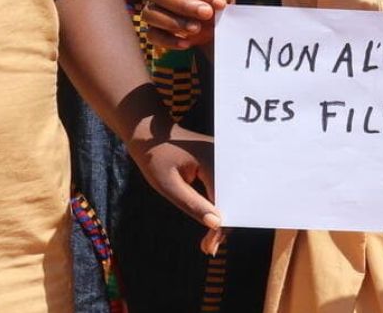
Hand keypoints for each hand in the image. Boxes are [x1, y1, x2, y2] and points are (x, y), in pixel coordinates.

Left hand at [125, 114, 222, 247]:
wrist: (149, 134)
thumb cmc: (154, 156)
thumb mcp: (168, 184)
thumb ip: (192, 203)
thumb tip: (216, 224)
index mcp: (213, 160)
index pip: (224, 200)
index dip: (219, 226)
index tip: (209, 247)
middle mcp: (225, 157)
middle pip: (233, 198)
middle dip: (223, 226)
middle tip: (209, 249)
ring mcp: (224, 158)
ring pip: (230, 195)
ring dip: (221, 217)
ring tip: (209, 242)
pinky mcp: (220, 162)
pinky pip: (224, 188)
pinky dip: (218, 206)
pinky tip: (211, 222)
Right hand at [141, 0, 234, 51]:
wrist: (214, 19)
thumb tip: (217, 4)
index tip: (220, 4)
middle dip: (183, 6)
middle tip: (206, 14)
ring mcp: (155, 7)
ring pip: (150, 14)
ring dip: (173, 23)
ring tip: (196, 29)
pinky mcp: (154, 28)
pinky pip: (152, 34)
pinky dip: (167, 41)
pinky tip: (186, 43)